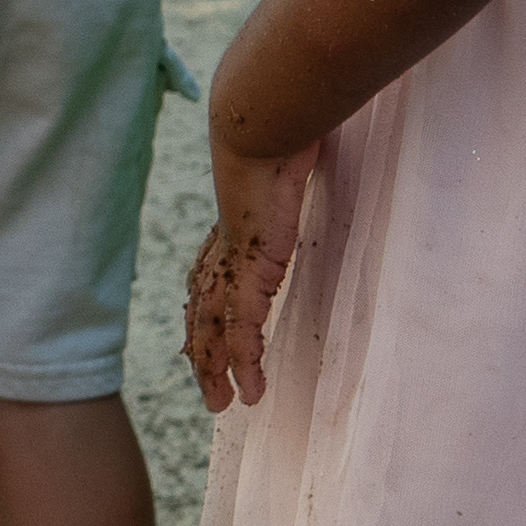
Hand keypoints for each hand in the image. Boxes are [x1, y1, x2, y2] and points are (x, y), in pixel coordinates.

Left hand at [186, 124, 318, 411]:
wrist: (258, 122)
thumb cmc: (282, 128)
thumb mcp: (295, 152)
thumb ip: (303, 159)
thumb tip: (321, 138)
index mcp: (237, 227)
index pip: (213, 279)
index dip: (210, 312)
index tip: (214, 338)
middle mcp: (227, 249)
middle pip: (204, 310)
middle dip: (205, 352)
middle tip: (211, 391)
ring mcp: (234, 260)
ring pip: (214, 327)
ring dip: (217, 368)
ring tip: (224, 404)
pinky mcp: (249, 269)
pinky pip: (242, 327)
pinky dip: (244, 361)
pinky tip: (250, 390)